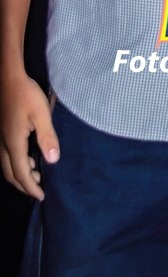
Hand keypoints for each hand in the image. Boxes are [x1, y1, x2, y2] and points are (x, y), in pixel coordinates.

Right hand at [0, 72, 59, 199]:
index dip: (31, 188)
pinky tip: (30, 157)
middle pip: (10, 174)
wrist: (9, 79)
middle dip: (24, 185)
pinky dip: (17, 163)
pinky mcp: (3, 132)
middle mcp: (4, 144)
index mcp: (13, 143)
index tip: (42, 196)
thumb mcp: (42, 114)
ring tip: (37, 175)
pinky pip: (7, 156)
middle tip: (39, 191)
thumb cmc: (27, 95)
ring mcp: (1, 138)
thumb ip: (47, 137)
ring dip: (20, 174)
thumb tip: (53, 160)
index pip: (21, 174)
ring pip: (7, 165)